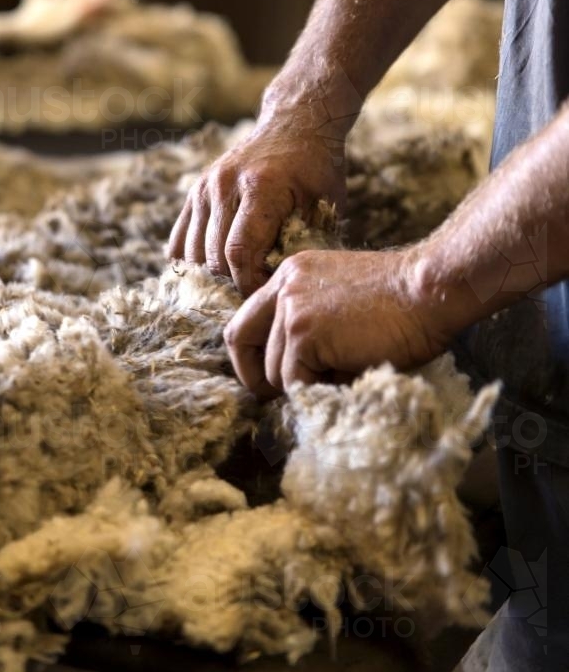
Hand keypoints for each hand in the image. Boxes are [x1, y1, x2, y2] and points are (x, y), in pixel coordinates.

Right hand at [168, 119, 345, 295]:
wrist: (294, 126)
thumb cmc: (316, 170)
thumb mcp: (325, 204)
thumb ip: (303, 243)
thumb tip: (278, 286)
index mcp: (261, 187)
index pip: (240, 252)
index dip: (248, 284)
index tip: (264, 294)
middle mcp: (225, 185)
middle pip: (214, 256)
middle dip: (233, 282)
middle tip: (254, 291)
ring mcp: (205, 187)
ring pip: (192, 252)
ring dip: (213, 274)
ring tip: (237, 280)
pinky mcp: (194, 191)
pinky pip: (179, 240)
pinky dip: (192, 262)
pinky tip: (213, 269)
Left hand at [224, 247, 451, 397]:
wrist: (430, 290)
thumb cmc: (402, 302)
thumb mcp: (341, 300)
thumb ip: (311, 321)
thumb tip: (288, 372)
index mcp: (291, 274)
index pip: (246, 317)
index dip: (250, 355)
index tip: (268, 378)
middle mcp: (284, 286)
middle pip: (241, 341)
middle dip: (258, 378)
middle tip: (283, 397)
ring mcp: (291, 309)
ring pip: (273, 370)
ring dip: (302, 385)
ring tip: (339, 377)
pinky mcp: (304, 334)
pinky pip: (296, 381)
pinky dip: (320, 390)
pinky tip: (348, 376)